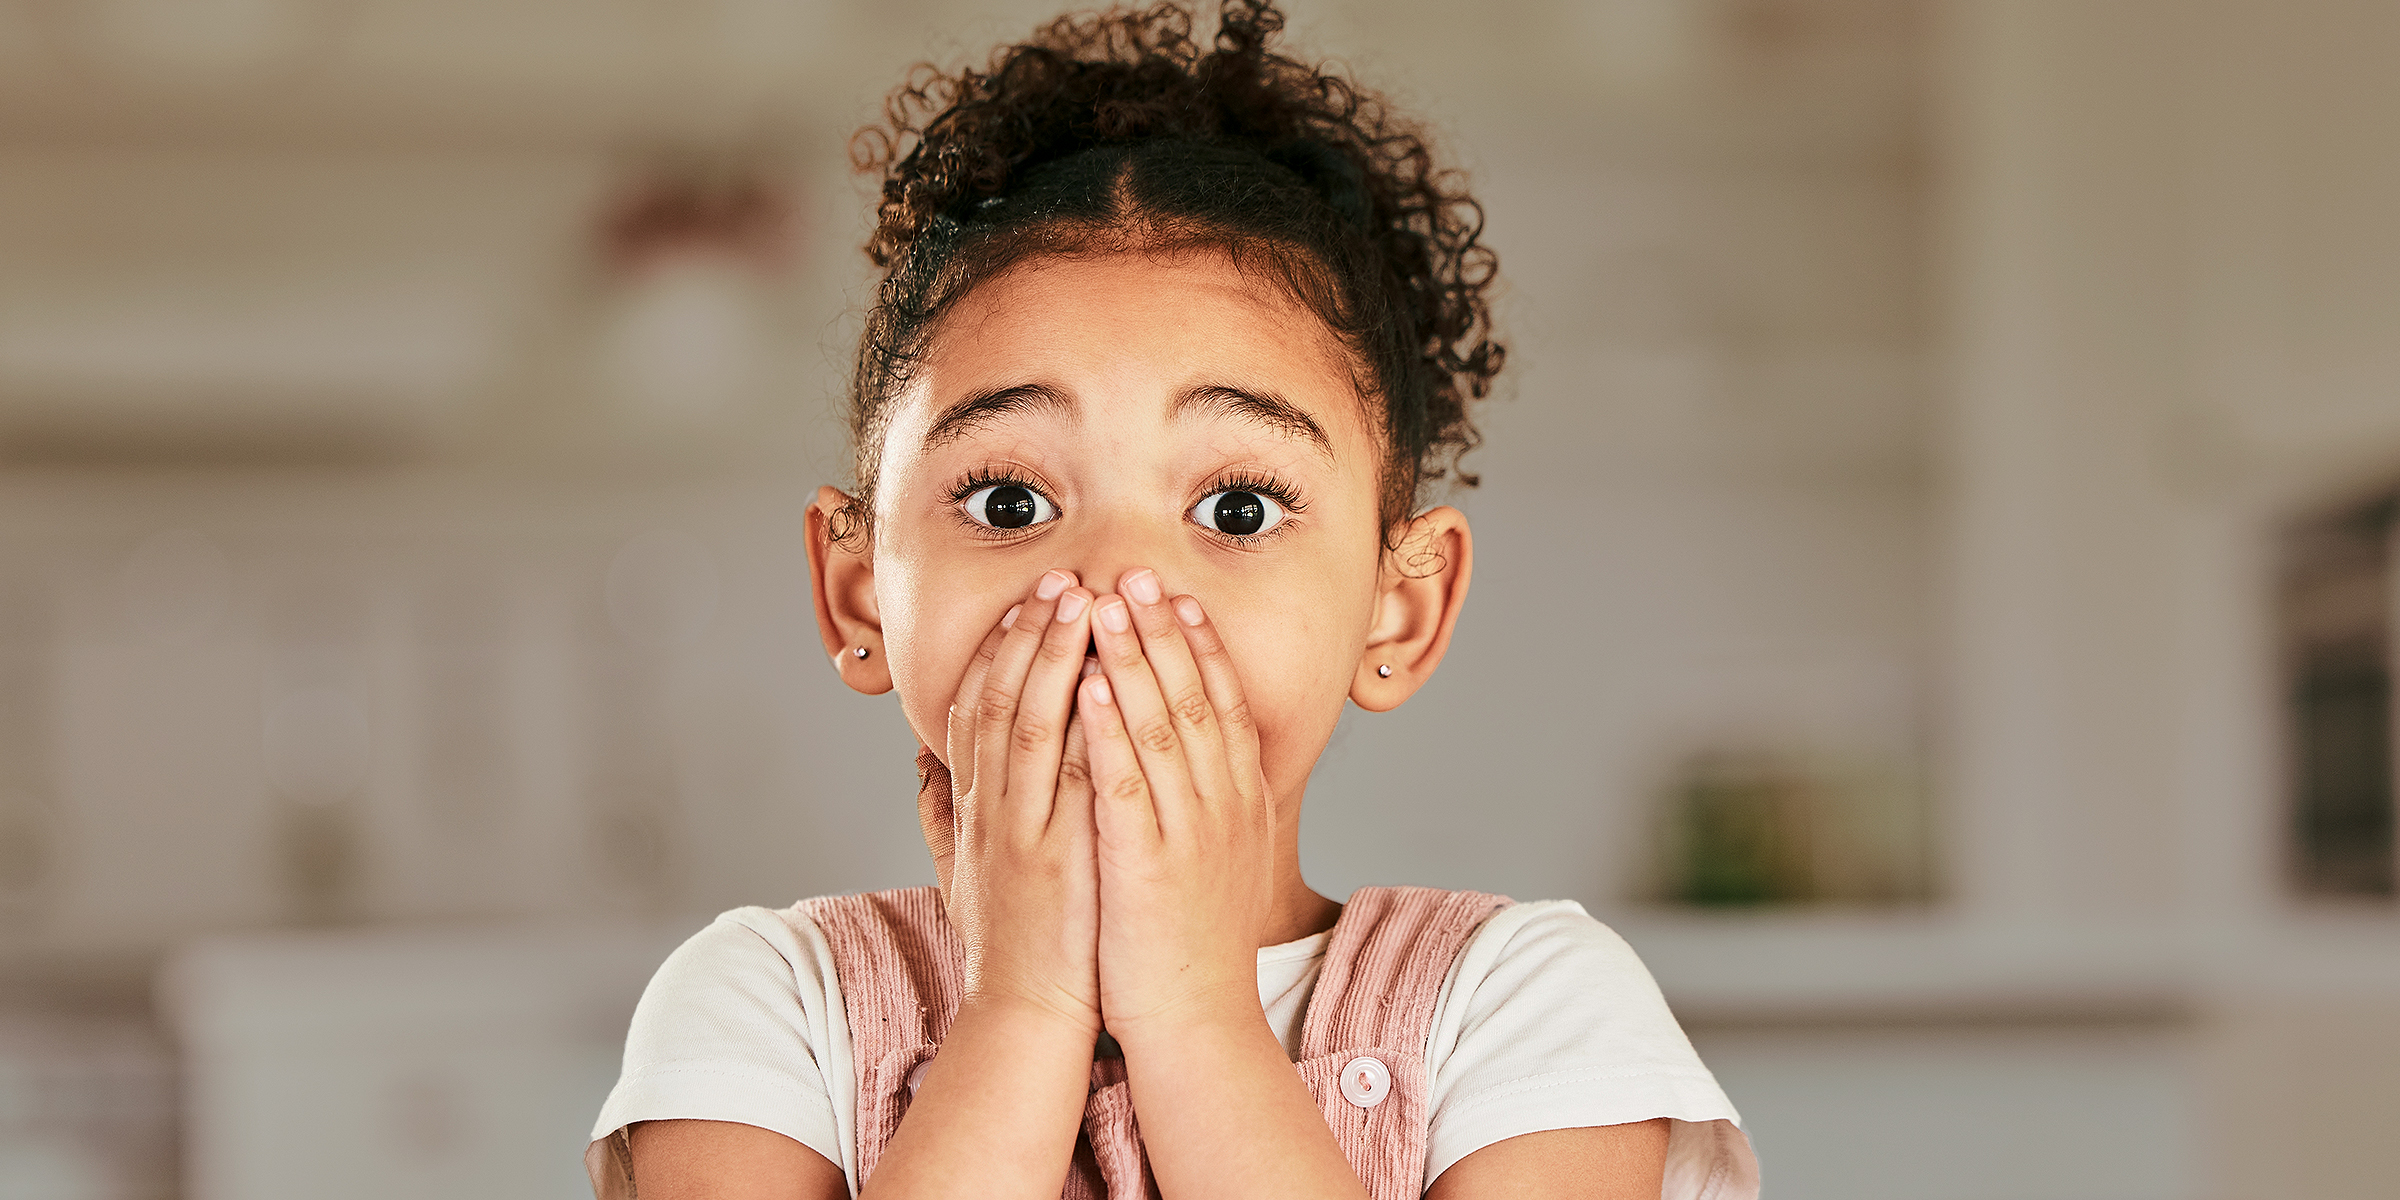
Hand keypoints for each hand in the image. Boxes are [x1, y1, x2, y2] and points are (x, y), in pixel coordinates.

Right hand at [939, 569, 1103, 1036]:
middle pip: (1003, 699)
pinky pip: (1078, 774)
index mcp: (974, 806)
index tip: (1029, 601)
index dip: (1001, 648)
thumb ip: (937, 812)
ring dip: (1058, 657)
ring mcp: (1026, 829)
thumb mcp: (958, 870)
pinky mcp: (1062, 855)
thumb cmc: (1010, 940)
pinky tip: (1114, 679)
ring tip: (1087, 603)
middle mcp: (993, 808)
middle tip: (1062, 578)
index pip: (977, 706)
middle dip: (1031, 633)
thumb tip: (920, 762)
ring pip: (1033, 723)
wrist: (1030, 1012)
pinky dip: (1093, 721)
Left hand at [1078, 568, 1276, 1043]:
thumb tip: (1207, 762)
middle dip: (1164, 630)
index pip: (1222, 704)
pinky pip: (1126, 779)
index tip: (1179, 598)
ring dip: (1132, 656)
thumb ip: (1213, 805)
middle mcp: (1222, 806)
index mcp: (1239, 802)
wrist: (1196, 1019)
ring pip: (1160, 724)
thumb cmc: (1196, 944)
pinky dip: (1108, 725)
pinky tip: (1090, 682)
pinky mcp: (1146, 861)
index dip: (1200, 646)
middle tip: (1139, 572)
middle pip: (1194, 697)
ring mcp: (1187, 831)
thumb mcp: (1221, 860)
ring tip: (1107, 602)